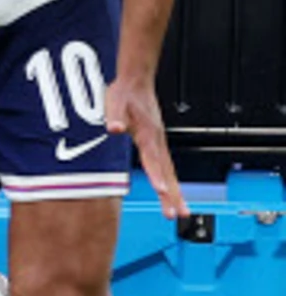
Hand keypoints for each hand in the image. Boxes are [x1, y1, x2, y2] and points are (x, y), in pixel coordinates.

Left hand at [106, 64, 192, 221]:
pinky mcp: (156, 144)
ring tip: (180, 212)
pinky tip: (170, 192)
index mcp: (148, 134)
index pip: (153, 159)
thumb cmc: (125, 92)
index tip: (161, 190)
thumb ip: (114, 116)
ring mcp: (159, 144)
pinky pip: (165, 167)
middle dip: (172, 193)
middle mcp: (157, 141)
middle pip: (167, 171)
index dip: (157, 175)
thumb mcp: (114, 102)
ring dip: (174, 192)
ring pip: (169, 172)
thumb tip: (113, 128)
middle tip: (177, 214)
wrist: (136, 81)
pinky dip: (169, 182)